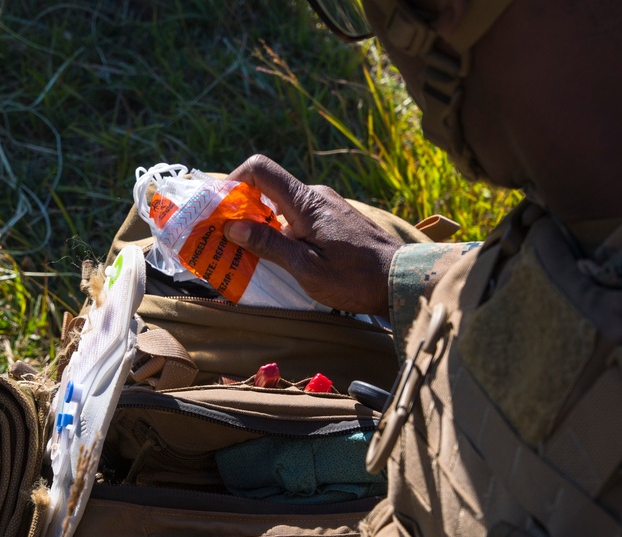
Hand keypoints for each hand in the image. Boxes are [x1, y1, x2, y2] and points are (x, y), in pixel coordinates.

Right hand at [224, 155, 403, 315]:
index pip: (260, 169)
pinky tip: (279, 260)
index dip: (233, 182)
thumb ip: (270, 245)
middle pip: (268, 190)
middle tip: (225, 241)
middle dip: (242, 212)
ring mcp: (328, 207)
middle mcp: (316, 196)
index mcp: (307, 202)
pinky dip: (282, 233)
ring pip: (282, 207)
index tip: (219, 209)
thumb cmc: (357, 279)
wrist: (403, 282)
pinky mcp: (335, 221)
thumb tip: (232, 226)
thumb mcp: (308, 269)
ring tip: (249, 257)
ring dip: (262, 227)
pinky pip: (299, 219)